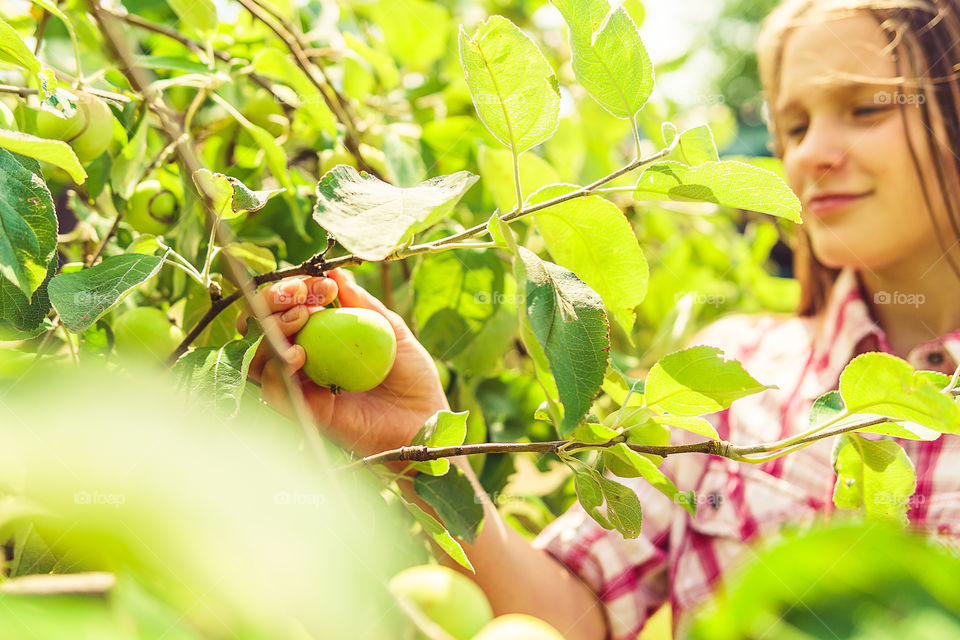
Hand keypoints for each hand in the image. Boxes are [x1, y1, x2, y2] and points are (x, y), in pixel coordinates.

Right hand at [240, 269, 448, 459]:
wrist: (425, 418)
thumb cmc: (412, 376)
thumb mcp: (391, 329)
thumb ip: (363, 303)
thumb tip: (336, 273)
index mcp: (322, 338)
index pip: (289, 307)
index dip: (294, 289)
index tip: (321, 284)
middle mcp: (305, 361)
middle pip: (263, 327)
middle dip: (272, 301)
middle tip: (300, 297)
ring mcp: (302, 386)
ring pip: (260, 356)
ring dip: (270, 330)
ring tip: (299, 320)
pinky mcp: (305, 412)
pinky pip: (273, 391)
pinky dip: (276, 369)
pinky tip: (297, 355)